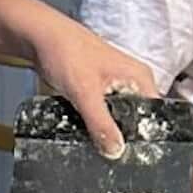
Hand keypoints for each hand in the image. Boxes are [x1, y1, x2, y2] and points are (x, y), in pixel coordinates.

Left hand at [19, 9, 159, 158]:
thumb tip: (116, 150)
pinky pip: (102, 113)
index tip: (132, 155)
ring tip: (97, 144)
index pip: (154, 116)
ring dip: (107, 130)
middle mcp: (131, 82)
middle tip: (110, 153)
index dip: (144, 136)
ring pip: (117, 118)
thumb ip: (101, 123)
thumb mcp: (85, 92)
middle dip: (123, 137)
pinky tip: (86, 132)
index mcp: (140, 78)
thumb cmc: (65, 51)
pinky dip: (94, 123)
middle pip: (136, 120)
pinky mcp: (97, 90)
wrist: (37, 37)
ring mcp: (114, 86)